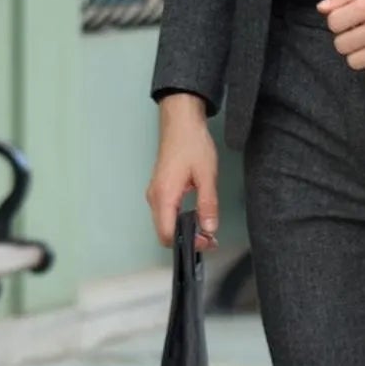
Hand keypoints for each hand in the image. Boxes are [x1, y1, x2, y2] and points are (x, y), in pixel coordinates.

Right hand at [146, 94, 218, 251]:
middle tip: (210, 238)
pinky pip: (165, 213)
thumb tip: (210, 228)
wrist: (181, 122)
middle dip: (187, 240)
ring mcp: (155, 193)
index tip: (207, 241)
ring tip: (206, 229)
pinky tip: (195, 216)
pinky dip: (179, 220)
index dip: (187, 243)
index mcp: (164, 196)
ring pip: (165, 223)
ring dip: (183, 230)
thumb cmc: (192, 144)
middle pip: (165, 232)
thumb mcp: (206, 176)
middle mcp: (155, 197)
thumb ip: (208, 204)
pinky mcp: (159, 189)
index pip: (167, 235)